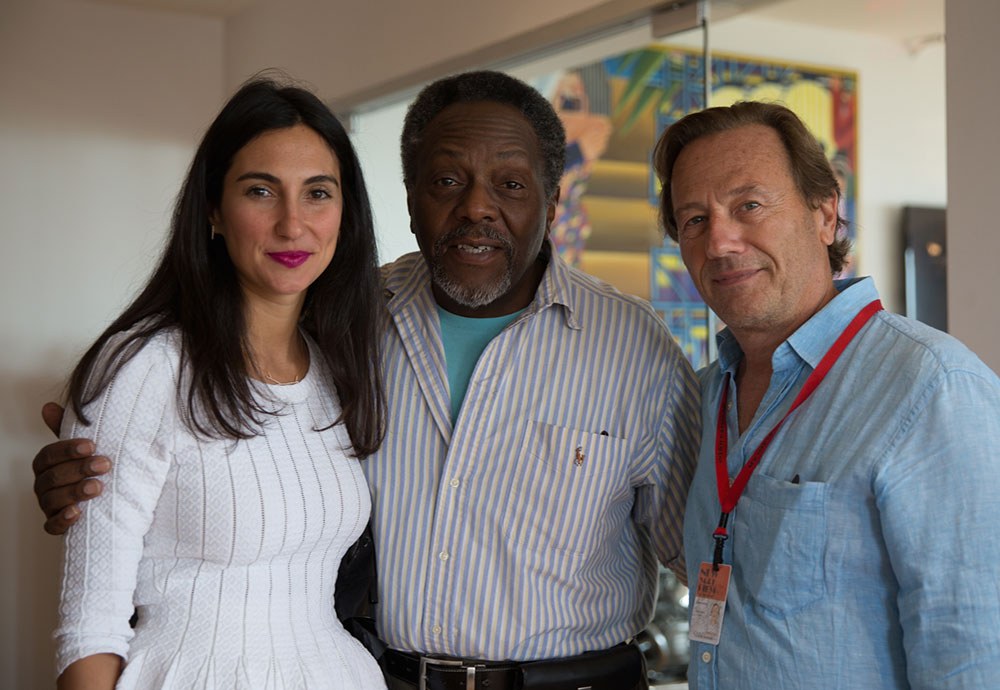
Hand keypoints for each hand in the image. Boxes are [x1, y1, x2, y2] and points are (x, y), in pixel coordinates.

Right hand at [33, 402, 110, 534]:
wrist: (108, 497)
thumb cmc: (91, 467)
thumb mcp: (84, 447)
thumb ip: (68, 428)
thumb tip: (48, 406)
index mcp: (47, 464)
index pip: (48, 455)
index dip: (67, 449)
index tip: (91, 445)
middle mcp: (43, 484)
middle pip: (52, 477)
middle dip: (79, 470)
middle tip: (104, 465)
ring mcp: (48, 506)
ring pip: (52, 501)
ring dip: (74, 493)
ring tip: (98, 487)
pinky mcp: (56, 524)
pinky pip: (51, 526)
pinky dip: (63, 521)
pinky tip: (78, 513)